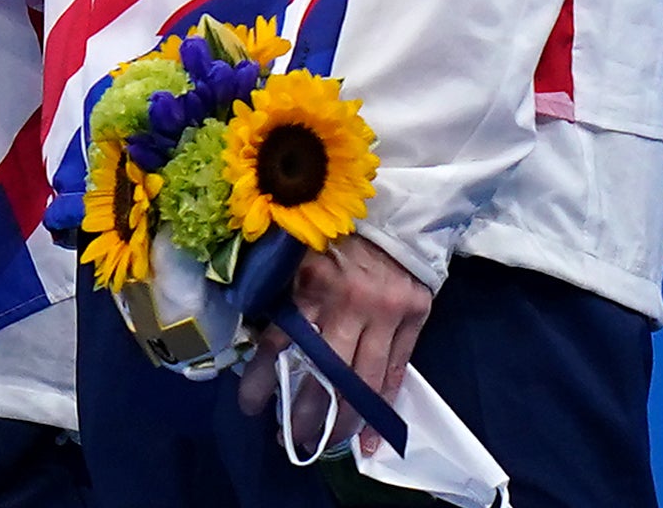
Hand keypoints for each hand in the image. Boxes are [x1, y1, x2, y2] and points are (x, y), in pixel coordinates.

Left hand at [234, 237, 433, 454]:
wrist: (397, 216)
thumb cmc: (337, 236)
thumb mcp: (299, 254)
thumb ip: (281, 291)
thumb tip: (255, 336)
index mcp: (311, 282)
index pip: (281, 341)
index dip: (263, 378)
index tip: (249, 406)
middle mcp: (349, 302)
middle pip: (325, 373)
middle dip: (306, 414)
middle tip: (288, 441)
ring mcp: (384, 315)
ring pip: (363, 382)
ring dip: (343, 422)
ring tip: (324, 445)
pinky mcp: (412, 322)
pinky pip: (395, 375)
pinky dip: (381, 410)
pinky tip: (368, 440)